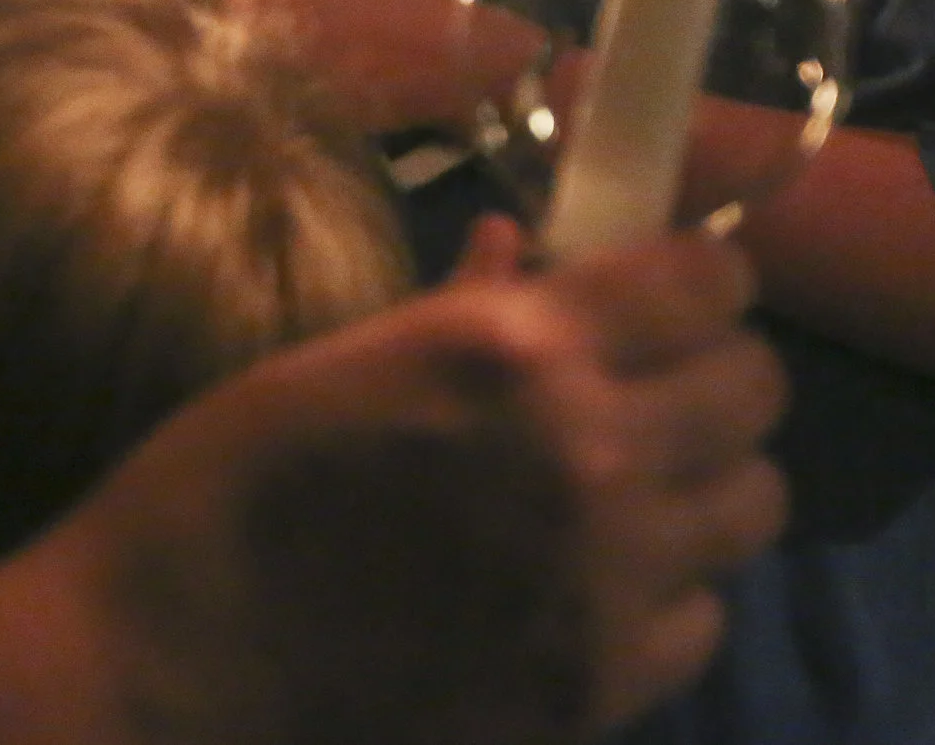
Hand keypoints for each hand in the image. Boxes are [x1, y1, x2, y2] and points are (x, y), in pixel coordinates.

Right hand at [53, 230, 784, 743]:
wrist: (178, 661)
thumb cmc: (226, 485)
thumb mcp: (330, 363)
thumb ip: (457, 310)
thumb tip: (525, 252)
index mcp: (514, 348)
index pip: (706, 283)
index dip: (699, 280)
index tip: (670, 291)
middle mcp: (592, 450)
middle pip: (756, 387)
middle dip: (710, 372)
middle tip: (647, 385)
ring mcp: (611, 578)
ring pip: (754, 501)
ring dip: (703, 480)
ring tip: (627, 486)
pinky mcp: (606, 682)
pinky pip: (706, 615)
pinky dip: (666, 591)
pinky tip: (588, 583)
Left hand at [212, 0, 543, 135]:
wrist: (459, 57)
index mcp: (272, 6)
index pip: (191, 9)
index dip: (176, 1)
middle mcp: (269, 56)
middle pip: (198, 52)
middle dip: (189, 36)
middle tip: (189, 19)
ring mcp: (282, 95)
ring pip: (221, 82)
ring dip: (212, 66)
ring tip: (217, 47)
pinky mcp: (300, 123)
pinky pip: (254, 107)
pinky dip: (245, 92)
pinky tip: (254, 77)